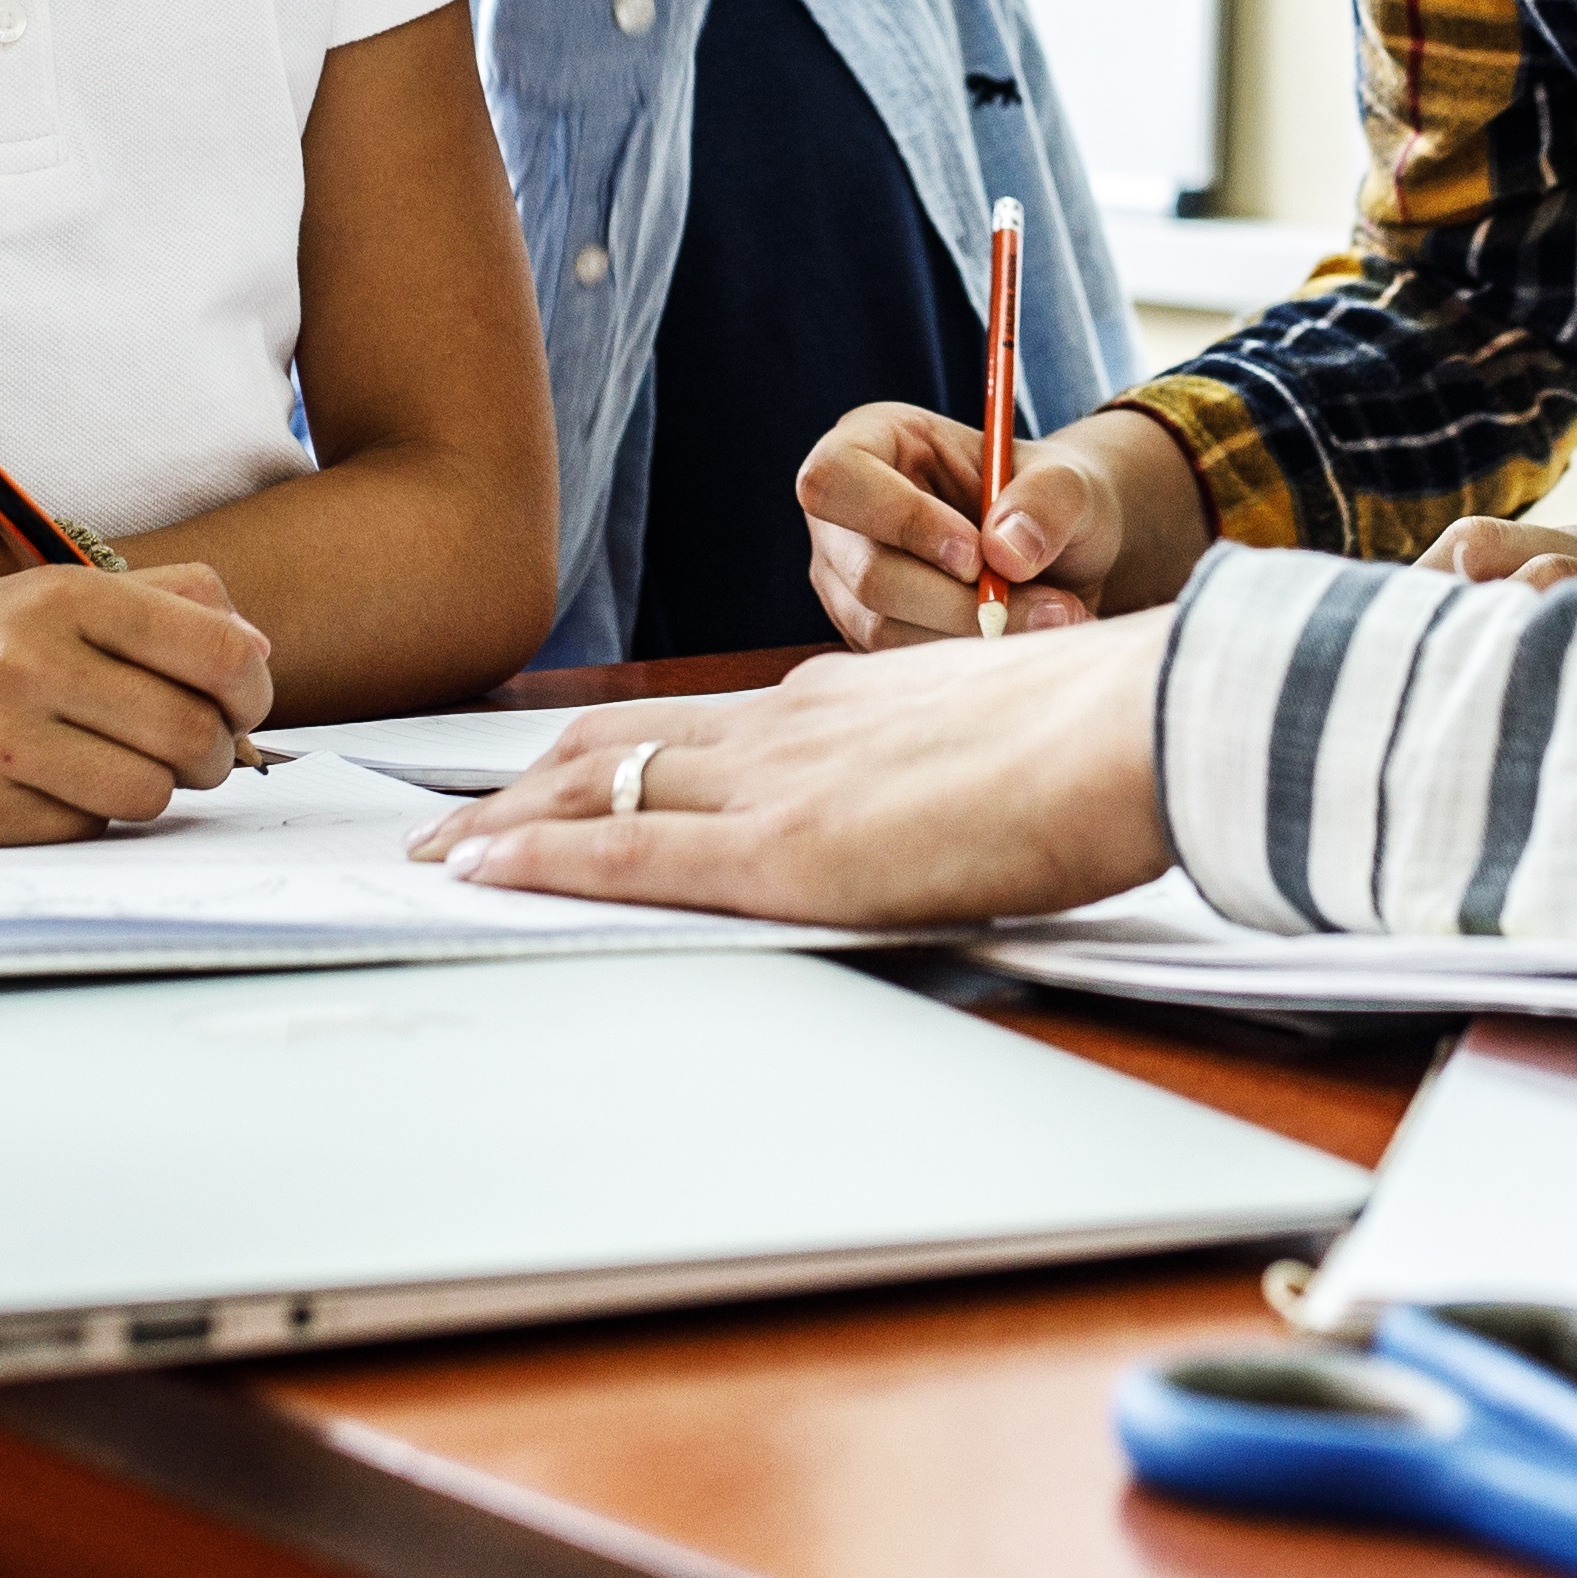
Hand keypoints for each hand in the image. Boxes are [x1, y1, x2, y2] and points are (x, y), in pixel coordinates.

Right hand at [0, 561, 275, 841]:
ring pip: (150, 793)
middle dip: (213, 756)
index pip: (219, 651)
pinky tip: (48, 789)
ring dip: (153, 792)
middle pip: (194, 734)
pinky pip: (84, 830)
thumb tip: (256, 652)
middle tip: (192, 755)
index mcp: (64, 597)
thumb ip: (160, 605)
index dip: (252, 692)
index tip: (241, 708)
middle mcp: (31, 661)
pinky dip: (84, 816)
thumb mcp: (47, 596)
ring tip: (118, 769)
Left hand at [403, 626, 1180, 924]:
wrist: (1141, 726)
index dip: (605, 753)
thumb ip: (943, 763)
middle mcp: (788, 726)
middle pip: (617, 744)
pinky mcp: (783, 851)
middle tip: (447, 826)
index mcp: (842, 703)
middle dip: (521, 789)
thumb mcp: (1000, 736)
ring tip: (436, 857)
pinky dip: (542, 860)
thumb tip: (942, 799)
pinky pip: (630, 848)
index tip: (547, 780)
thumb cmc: (1107, 737)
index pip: (692, 725)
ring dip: (505, 824)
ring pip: (598, 786)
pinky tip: (482, 874)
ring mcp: (777, 783)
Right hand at [796, 399, 1162, 646]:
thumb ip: (1045, 501)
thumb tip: (1006, 555)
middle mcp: (843, 518)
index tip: (976, 554)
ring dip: (977, 633)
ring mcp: (848, 583)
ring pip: (886, 628)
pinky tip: (1026, 636)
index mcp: (870, 443)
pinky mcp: (870, 635)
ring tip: (1055, 618)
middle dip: (960, 600)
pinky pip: (905, 662)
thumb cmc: (1050, 499)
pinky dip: (971, 657)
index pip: (836, 479)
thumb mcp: (1069, 481)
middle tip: (1050, 606)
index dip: (902, 520)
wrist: (1061, 553)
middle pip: (868, 573)